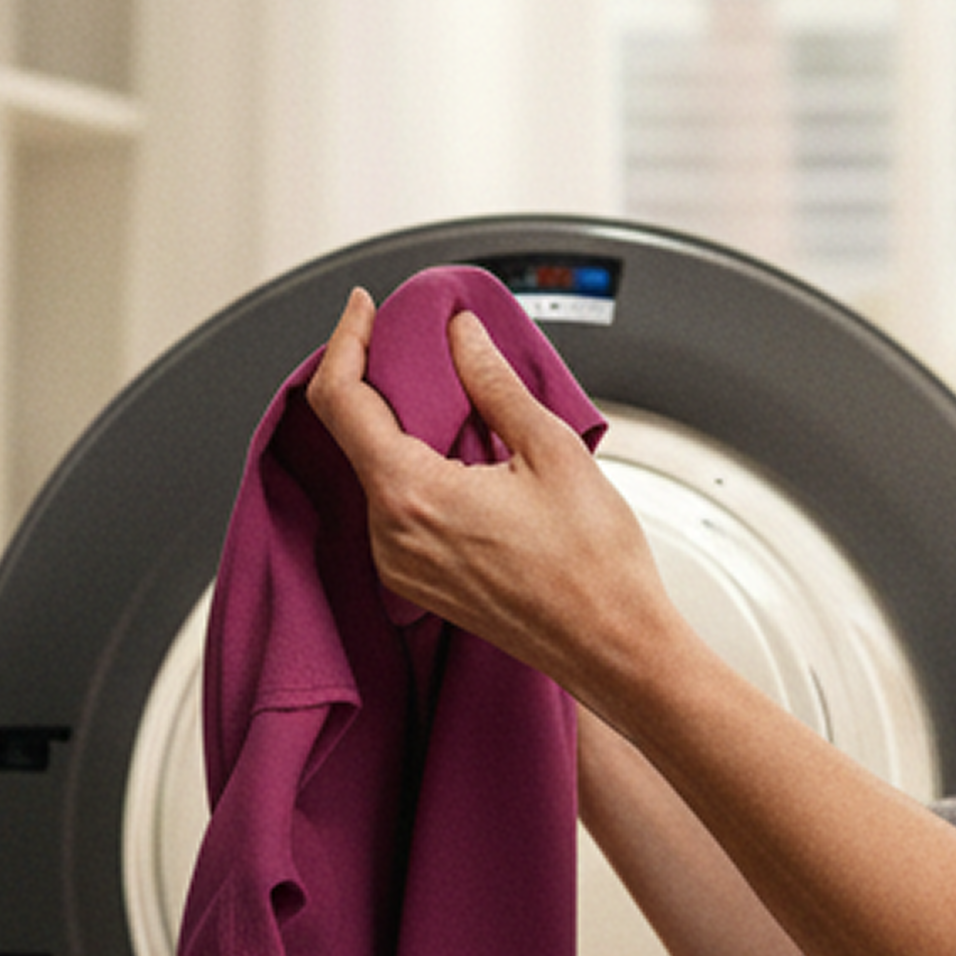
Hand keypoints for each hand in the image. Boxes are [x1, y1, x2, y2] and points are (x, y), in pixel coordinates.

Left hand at [302, 288, 668, 703]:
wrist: (614, 647)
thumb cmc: (594, 568)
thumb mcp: (551, 450)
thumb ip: (493, 383)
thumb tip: (461, 336)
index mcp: (412, 496)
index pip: (342, 400)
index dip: (346, 341)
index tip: (363, 309)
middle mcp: (391, 536)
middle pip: (353, 433)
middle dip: (377, 379)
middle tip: (414, 340)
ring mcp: (399, 565)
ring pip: (374, 470)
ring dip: (400, 425)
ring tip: (451, 397)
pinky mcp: (416, 582)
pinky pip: (394, 507)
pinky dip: (413, 467)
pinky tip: (460, 453)